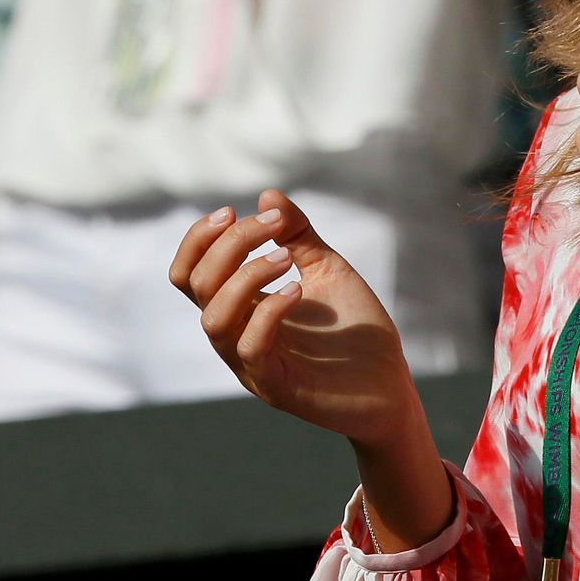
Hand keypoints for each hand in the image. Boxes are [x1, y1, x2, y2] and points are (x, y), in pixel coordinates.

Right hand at [170, 188, 419, 449]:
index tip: (233, 211)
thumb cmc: (354, 328)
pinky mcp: (277, 385)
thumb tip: (267, 194)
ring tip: (283, 257)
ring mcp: (252, 364)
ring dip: (245, 276)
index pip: (188, 274)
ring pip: (214, 318)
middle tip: (274, 225)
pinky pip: (251, 347)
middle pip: (196, 286)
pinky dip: (269, 310)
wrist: (391, 384)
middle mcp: (236, 335)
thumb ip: (298, 234)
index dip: (198, 240)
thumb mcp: (326, 268)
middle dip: (229, 244)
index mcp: (240, 308)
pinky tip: (297, 289)